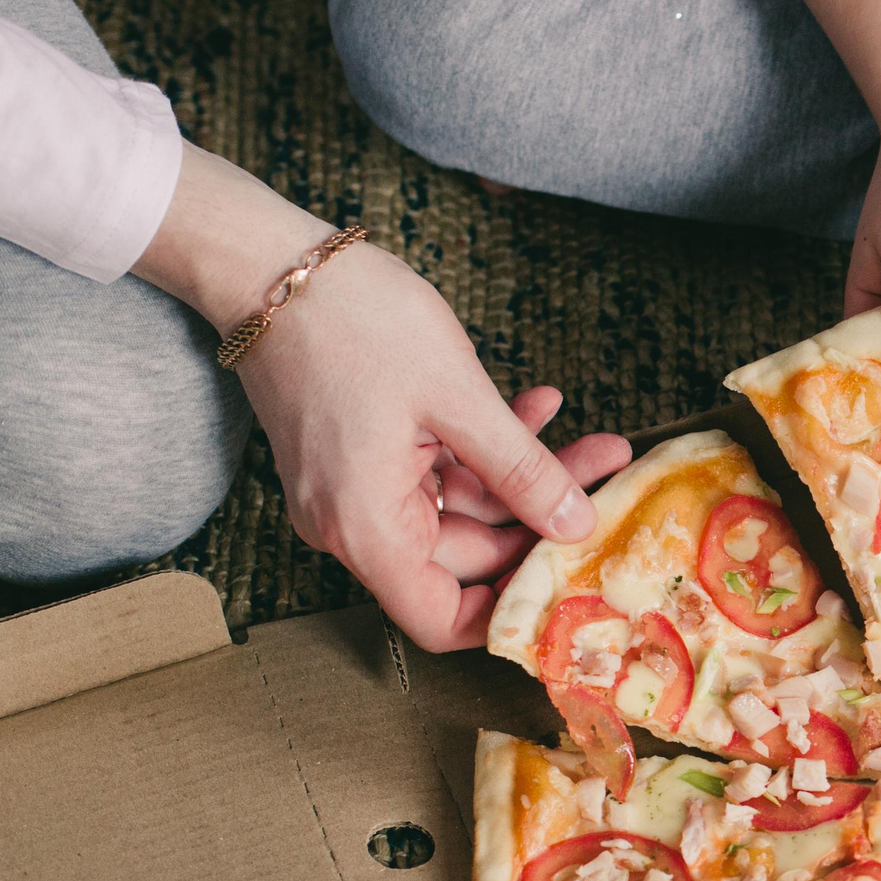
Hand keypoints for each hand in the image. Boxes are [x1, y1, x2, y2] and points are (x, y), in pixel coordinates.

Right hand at [237, 245, 630, 647]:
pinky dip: (486, 447)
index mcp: (366, 527)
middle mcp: (353, 522)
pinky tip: (539, 408)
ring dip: (526, 475)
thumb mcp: (459, 399)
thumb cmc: (351, 321)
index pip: (440, 619)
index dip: (508, 613)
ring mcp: (357, 489)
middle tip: (608, 481)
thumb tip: (576, 525)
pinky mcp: (365, 455)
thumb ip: (522, 471)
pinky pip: (440, 471)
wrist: (272, 261)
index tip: (571, 581)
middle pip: (467, 557)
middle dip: (542, 521)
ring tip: (595, 441)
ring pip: (464, 507)